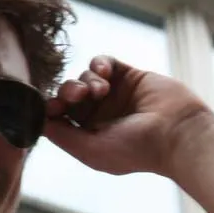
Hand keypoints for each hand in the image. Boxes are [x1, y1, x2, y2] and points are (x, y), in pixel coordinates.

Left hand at [43, 56, 212, 176]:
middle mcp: (99, 116)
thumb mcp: (90, 150)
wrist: (177, 132)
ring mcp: (113, 95)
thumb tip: (36, 122)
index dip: (49, 109)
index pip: (58, 117)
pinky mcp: (128, 76)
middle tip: (75, 96)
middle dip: (66, 92)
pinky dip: (99, 64)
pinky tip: (105, 73)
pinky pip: (103, 62)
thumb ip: (61, 135)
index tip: (49, 106)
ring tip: (100, 89)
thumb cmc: (135, 149)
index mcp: (88, 136)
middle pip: (68, 95)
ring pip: (83, 77)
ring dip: (85, 80)